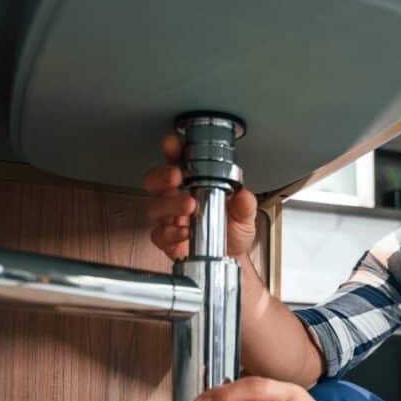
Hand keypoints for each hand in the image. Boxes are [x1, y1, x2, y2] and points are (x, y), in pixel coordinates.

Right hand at [143, 133, 258, 259]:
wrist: (232, 256)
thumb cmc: (232, 229)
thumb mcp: (245, 213)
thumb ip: (245, 204)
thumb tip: (243, 195)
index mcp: (192, 181)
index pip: (176, 160)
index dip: (171, 150)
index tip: (173, 145)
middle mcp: (176, 196)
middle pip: (155, 180)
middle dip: (162, 175)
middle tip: (176, 176)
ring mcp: (169, 218)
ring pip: (155, 206)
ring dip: (170, 203)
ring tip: (189, 205)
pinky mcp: (166, 239)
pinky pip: (159, 234)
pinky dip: (171, 232)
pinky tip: (184, 231)